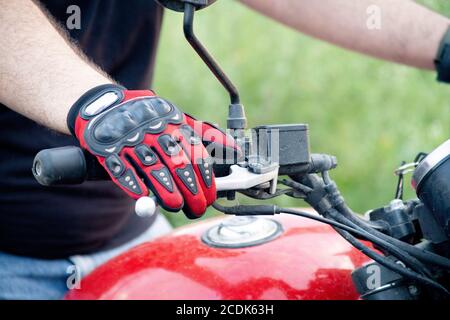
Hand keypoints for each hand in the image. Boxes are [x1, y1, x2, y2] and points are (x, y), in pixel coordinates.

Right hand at [67, 84, 236, 217]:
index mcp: (175, 126)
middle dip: (191, 191)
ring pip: (152, 169)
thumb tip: (235, 150)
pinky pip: (122, 168)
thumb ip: (206, 135)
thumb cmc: (150, 119)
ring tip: (176, 206)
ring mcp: (131, 140)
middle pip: (178, 165)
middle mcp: (155, 133)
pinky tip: (141, 196)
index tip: (210, 197)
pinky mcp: (109, 149)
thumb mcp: (179, 120)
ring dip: (165, 190)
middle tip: (197, 209)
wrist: (109, 107)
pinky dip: (132, 183)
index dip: (205, 179)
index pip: (195, 155)